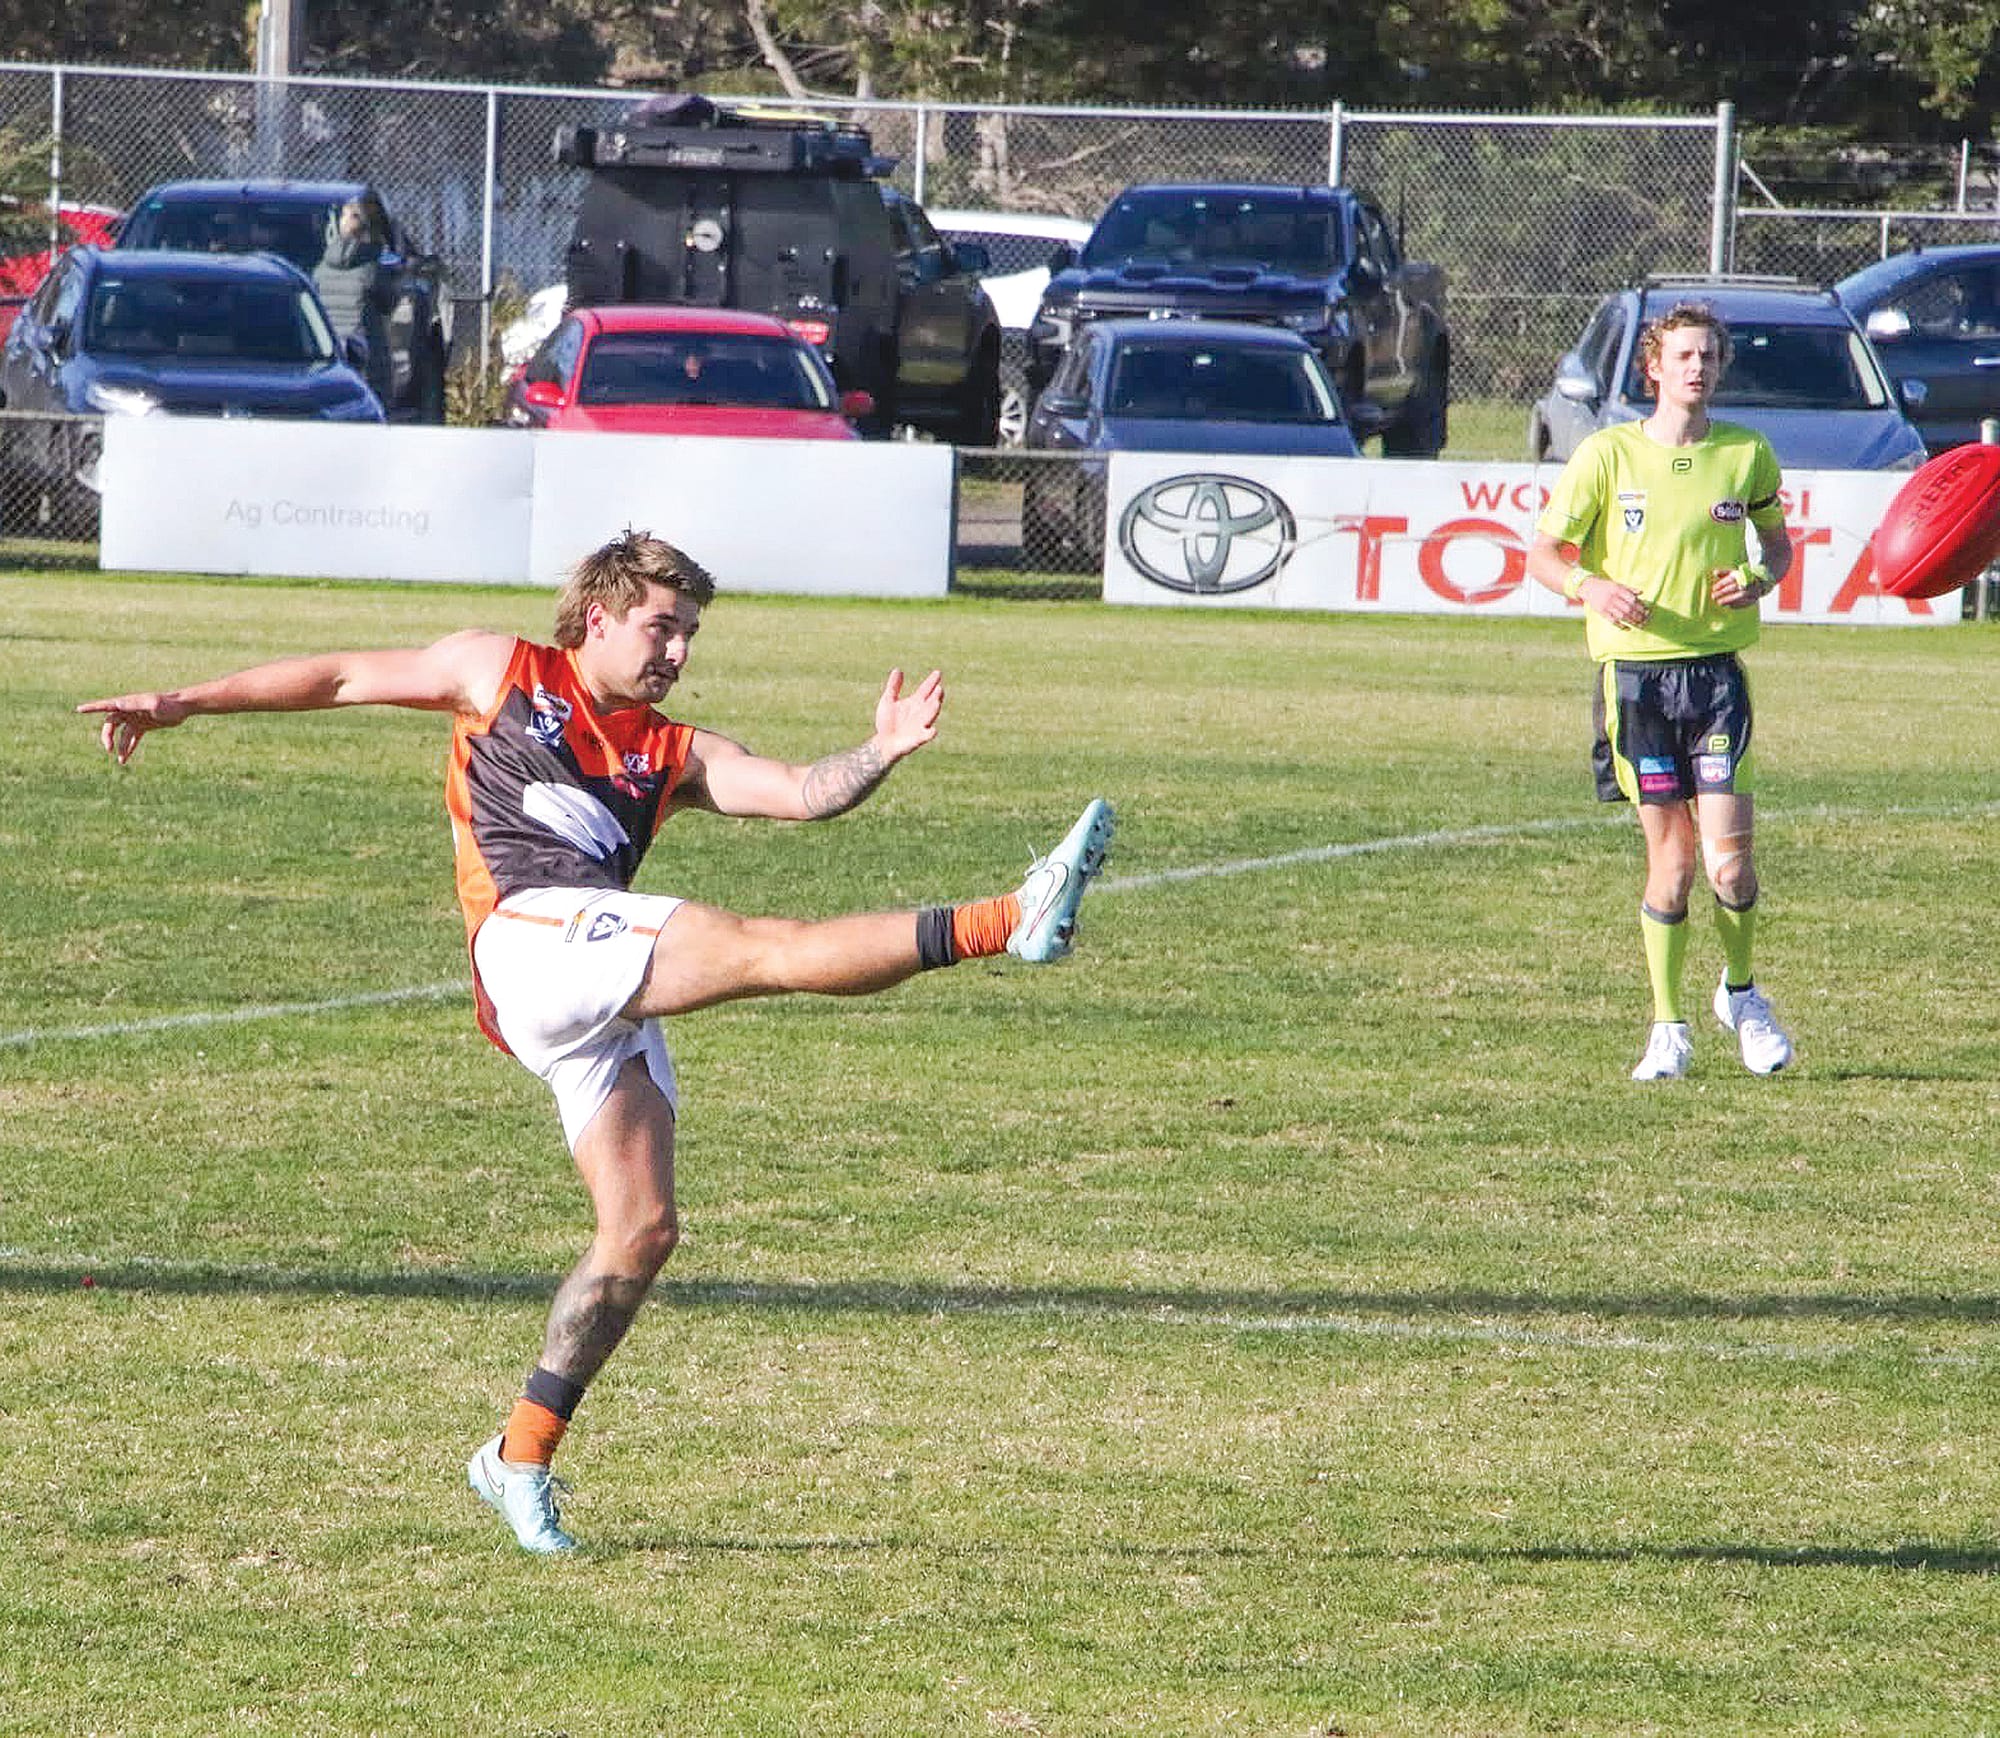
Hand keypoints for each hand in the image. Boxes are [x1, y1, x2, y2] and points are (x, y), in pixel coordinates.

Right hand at [75, 691, 189, 763]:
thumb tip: (118, 703)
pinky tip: (126, 758)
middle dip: (107, 736)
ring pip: (122, 734)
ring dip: (120, 746)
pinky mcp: (144, 726)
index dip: (92, 708)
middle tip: (108, 749)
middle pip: (111, 724)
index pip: (106, 706)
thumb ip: (136, 704)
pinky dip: (129, 747)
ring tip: (121, 760)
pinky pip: (132, 738)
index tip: (79, 709)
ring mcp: (135, 719)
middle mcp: (129, 711)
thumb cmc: (168, 704)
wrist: (182, 708)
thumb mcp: (152, 704)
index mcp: (127, 703)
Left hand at [871, 667, 942, 761]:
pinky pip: (925, 735)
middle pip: (931, 702)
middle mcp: (921, 712)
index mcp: (915, 702)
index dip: (932, 682)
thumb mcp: (888, 700)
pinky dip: (929, 733)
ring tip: (937, 702)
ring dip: (934, 710)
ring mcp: (921, 725)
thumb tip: (898, 670)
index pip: (926, 690)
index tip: (938, 673)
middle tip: (939, 688)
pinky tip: (933, 730)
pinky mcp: (918, 738)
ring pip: (930, 716)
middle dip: (935, 696)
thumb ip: (893, 686)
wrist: (883, 742)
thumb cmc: (887, 722)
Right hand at [1580, 576, 1650, 628]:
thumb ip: (1630, 589)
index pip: (1632, 599)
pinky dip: (1621, 625)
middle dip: (1638, 615)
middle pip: (1628, 609)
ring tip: (1640, 625)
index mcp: (1618, 590)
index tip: (1647, 611)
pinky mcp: (1601, 612)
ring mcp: (1607, 606)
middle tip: (1646, 620)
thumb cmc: (1606, 586)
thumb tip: (1642, 593)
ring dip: (1632, 621)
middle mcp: (1612, 598)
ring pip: (1622, 616)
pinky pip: (1612, 620)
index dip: (1640, 606)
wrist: (1589, 587)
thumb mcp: (1618, 584)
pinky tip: (1628, 628)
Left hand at [1712, 565, 1768, 609]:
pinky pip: (1746, 602)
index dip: (1721, 584)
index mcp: (1743, 574)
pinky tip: (1729, 606)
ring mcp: (1752, 590)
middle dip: (1723, 592)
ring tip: (1719, 603)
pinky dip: (1736, 605)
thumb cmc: (1743, 578)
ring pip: (1740, 595)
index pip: (1731, 579)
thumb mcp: (1735, 573)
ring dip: (1729, 600)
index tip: (1713, 588)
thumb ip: (1724, 573)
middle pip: (1734, 587)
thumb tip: (1715, 572)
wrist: (1761, 582)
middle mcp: (1748, 582)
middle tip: (1713, 596)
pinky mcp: (1755, 598)